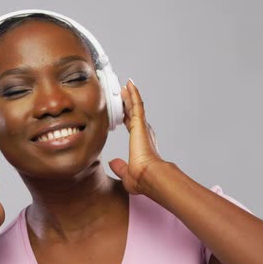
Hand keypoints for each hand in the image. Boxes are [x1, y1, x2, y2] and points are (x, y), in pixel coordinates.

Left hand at [109, 79, 163, 194]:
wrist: (149, 176)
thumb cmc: (142, 179)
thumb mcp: (127, 174)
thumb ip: (120, 167)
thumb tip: (112, 162)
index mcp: (141, 143)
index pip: (131, 125)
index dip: (126, 116)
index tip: (122, 110)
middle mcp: (144, 133)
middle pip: (134, 113)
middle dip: (128, 102)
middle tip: (123, 92)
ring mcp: (143, 127)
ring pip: (135, 106)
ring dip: (130, 95)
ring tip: (126, 85)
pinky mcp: (140, 123)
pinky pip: (137, 104)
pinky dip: (133, 94)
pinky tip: (129, 85)